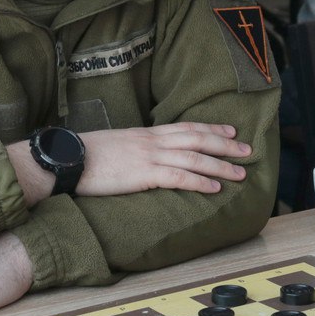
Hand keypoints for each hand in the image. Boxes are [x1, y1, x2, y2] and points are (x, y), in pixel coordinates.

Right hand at [79, 123, 249, 194]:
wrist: (67, 158)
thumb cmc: (85, 155)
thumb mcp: (115, 145)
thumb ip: (134, 149)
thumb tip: (144, 158)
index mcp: (145, 133)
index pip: (185, 127)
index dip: (211, 129)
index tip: (230, 131)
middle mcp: (152, 141)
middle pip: (197, 138)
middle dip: (225, 145)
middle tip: (247, 149)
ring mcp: (149, 156)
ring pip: (194, 158)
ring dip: (220, 165)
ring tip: (240, 173)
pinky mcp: (143, 174)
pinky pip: (178, 177)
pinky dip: (199, 182)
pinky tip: (214, 188)